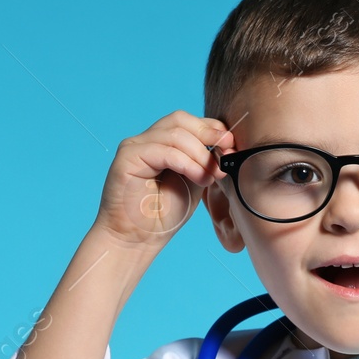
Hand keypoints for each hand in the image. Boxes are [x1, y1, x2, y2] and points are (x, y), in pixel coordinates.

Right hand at [95, 110, 233, 246]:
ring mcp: (135, 146)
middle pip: (180, 120)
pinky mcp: (127, 157)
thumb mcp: (194, 182)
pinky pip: (164, 151)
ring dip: (200, 155)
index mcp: (162, 143)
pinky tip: (199, 179)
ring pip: (175, 134)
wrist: (138, 239)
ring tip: (212, 175)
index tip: (231, 145)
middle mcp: (147, 140)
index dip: (211, 129)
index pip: (188, 122)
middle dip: (207, 134)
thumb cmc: (163, 215)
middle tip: (226, 153)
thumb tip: (227, 144)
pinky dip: (187, 163)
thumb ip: (205, 161)